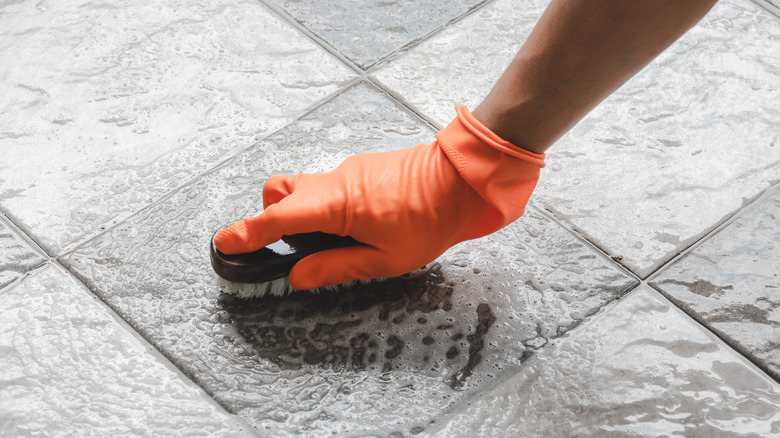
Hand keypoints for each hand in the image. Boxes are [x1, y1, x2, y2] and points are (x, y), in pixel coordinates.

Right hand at [214, 106, 544, 289]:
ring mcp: (348, 170)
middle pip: (280, 193)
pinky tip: (358, 225)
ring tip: (331, 241)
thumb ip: (335, 267)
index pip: (276, 219)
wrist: (463, 181)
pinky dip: (328, 205)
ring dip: (303, 212)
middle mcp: (334, 181)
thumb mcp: (383, 258)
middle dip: (271, 218)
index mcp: (335, 205)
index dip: (246, 232)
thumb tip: (300, 275)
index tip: (224, 242)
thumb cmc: (430, 220)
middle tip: (288, 247)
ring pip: (305, 187)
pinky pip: (329, 184)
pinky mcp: (362, 168)